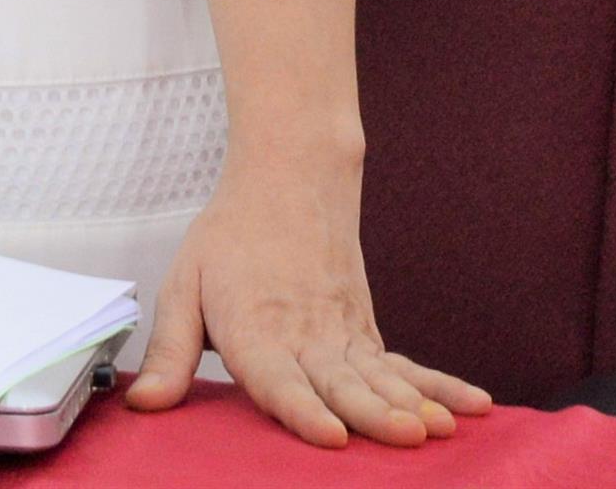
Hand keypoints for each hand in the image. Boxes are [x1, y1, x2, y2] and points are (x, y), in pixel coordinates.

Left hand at [123, 153, 491, 448]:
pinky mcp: (367, 332)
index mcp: (256, 331)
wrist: (290, 179)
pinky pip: (407, 365)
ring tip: (437, 428)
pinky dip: (441, 386)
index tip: (330, 435)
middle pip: (342, 383)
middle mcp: (307, 337)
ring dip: (412, 403)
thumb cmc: (230, 240)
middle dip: (372, 415)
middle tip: (403, 436)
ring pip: (381, 376)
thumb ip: (168, 351)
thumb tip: (143, 404)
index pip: (280, 380)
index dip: (303, 411)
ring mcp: (344, 334)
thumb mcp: (183, 288)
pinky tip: (472, 407)